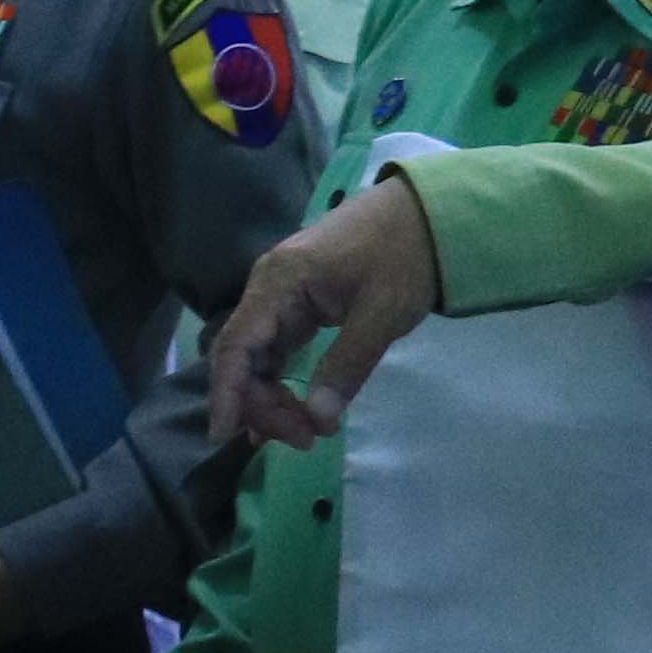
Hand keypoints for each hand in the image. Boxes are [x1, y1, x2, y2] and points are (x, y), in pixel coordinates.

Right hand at [210, 172, 448, 452]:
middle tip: (305, 439)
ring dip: (270, 397)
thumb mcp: (383, 312)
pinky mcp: (297, 304)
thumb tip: (319, 419)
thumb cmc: (404, 255)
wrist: (427, 213)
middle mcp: (268, 288)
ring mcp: (281, 296)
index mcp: (280, 282)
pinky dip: (280, 381)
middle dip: (261, 404)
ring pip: (256, 357)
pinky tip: (293, 409)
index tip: (225, 436)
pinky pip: (275, 349)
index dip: (226, 392)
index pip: (236, 344)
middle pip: (241, 357)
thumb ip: (348, 365)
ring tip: (305, 432)